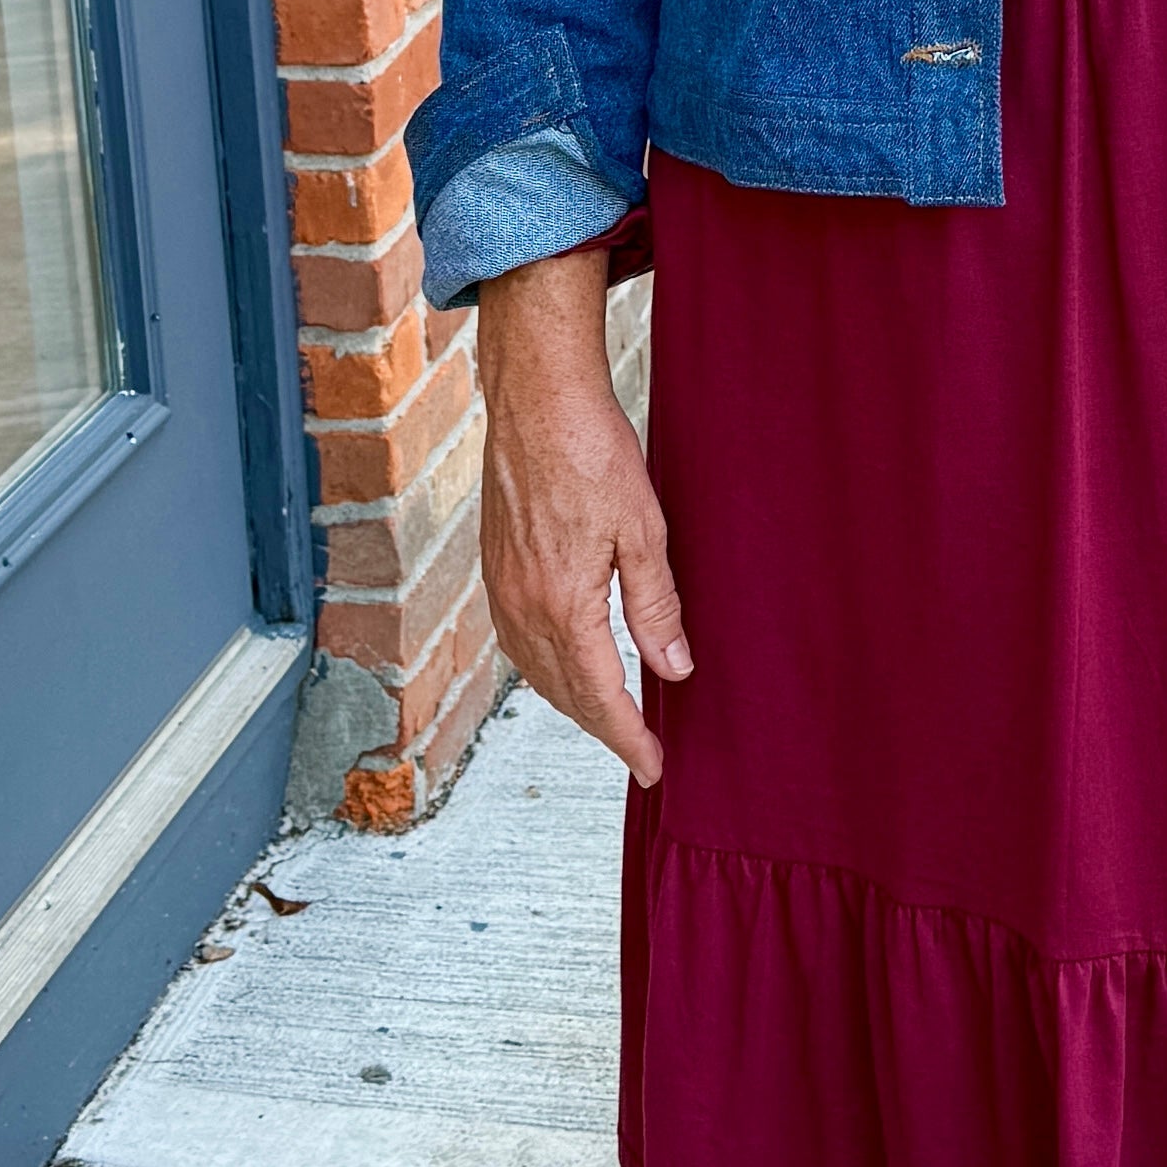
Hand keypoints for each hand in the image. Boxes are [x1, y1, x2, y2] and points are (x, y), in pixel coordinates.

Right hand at [471, 246, 689, 783]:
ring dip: (572, 702)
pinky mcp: (495, 567)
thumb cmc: (591, 452)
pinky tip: (562, 665)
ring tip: (609, 719)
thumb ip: (655, 607)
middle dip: (603, 728)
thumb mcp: (643, 531)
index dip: (628, 737)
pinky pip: (516, 641)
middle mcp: (523, 605)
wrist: (536, 400)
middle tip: (641, 753)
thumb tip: (672, 669)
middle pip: (564, 692)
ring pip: (536, 671)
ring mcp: (502, 588)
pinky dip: (544, 669)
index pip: (599, 694)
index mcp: (563, 604)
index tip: (653, 766)